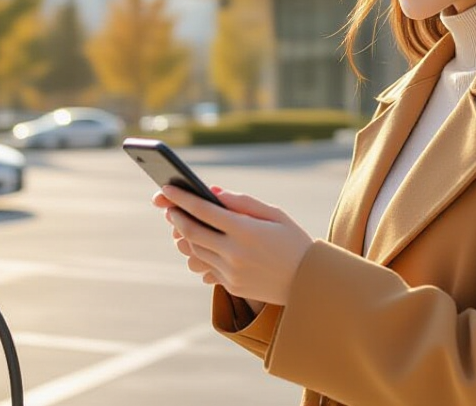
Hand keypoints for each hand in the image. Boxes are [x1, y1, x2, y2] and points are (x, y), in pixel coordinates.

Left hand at [152, 184, 313, 306]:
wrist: (308, 283)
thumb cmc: (293, 241)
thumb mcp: (274, 214)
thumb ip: (243, 202)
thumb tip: (213, 192)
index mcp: (247, 231)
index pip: (204, 210)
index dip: (182, 198)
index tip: (166, 188)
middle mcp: (235, 253)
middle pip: (192, 232)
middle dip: (176, 216)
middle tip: (168, 207)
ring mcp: (231, 272)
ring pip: (194, 251)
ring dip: (184, 235)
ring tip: (182, 223)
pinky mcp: (231, 286)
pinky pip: (205, 267)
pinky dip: (198, 252)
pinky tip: (198, 243)